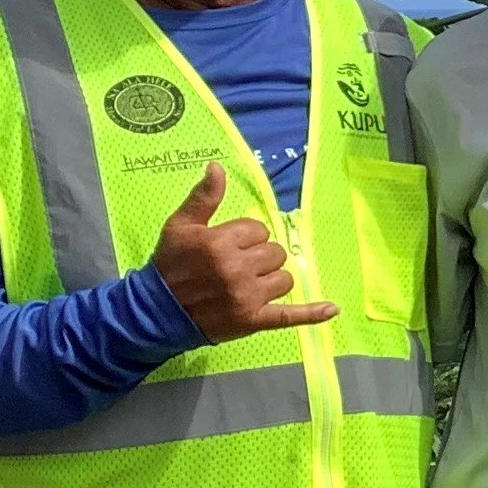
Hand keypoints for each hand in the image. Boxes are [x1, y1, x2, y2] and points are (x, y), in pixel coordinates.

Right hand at [153, 163, 338, 343]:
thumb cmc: (169, 265)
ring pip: (284, 278)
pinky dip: (311, 314)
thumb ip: (203, 197)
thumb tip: (217, 167)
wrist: (156, 312)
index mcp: (221, 243)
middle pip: (274, 252)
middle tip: (235, 266)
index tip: (227, 246)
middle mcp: (237, 269)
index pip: (258, 230)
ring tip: (249, 283)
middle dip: (259, 256)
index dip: (245, 236)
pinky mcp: (253, 321)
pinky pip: (288, 316)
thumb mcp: (180, 226)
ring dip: (272, 278)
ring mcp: (247, 297)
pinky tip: (331, 310)